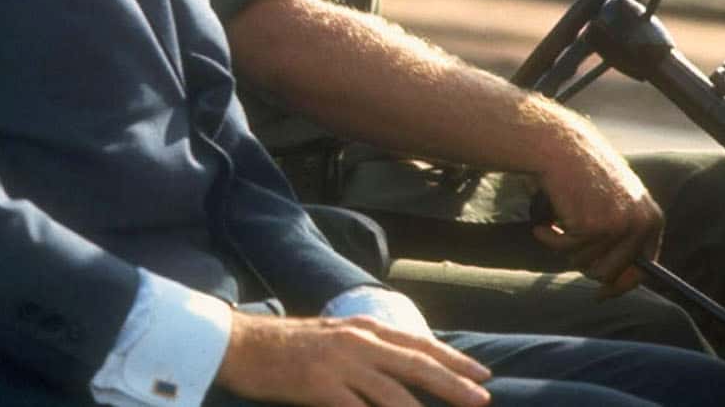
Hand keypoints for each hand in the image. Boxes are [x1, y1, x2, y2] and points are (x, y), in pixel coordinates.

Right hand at [216, 312, 490, 406]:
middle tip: (483, 398)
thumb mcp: (333, 334)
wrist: (241, 343)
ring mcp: (340, 363)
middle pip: (416, 364)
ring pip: (394, 393)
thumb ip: (366, 346)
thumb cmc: (285, 343)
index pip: (417, 343)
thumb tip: (399, 363)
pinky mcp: (321, 386)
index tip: (481, 373)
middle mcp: (357, 340)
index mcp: (362, 326)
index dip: (452, 358)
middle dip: (454, 383)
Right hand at [530, 125, 663, 295]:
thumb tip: (612, 284)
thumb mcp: (617, 202)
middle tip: (568, 245)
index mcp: (652, 219)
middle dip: (584, 264)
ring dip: (564, 247)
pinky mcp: (591, 225)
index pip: (644, 268)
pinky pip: (564, 249)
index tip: (602, 293)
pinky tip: (545, 222)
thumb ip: (623, 237)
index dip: (621, 284)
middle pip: (609, 272)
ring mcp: (616, 225)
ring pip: (584, 263)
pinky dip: (549, 238)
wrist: (561, 146)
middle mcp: (640, 224)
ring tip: (557, 223)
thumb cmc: (583, 174)